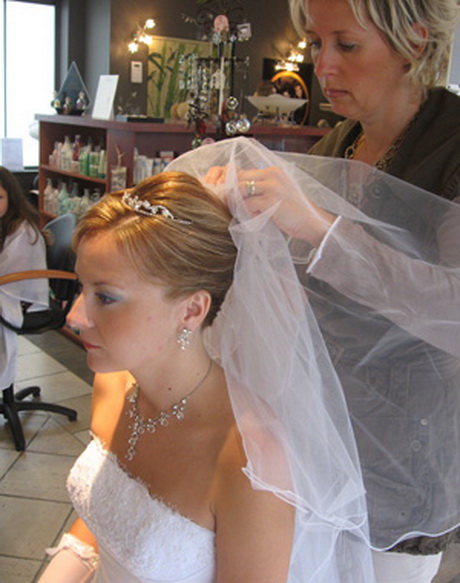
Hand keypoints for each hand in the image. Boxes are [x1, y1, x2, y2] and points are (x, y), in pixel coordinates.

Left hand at [203, 165, 334, 246]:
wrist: (313, 222)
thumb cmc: (296, 211)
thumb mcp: (279, 193)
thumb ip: (262, 189)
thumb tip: (239, 193)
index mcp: (273, 171)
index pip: (244, 172)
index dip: (233, 185)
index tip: (230, 197)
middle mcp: (272, 175)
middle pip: (239, 178)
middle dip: (230, 193)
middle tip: (230, 206)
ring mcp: (271, 187)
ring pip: (239, 190)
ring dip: (235, 202)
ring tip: (240, 212)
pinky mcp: (270, 201)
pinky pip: (246, 204)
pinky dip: (244, 212)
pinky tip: (251, 218)